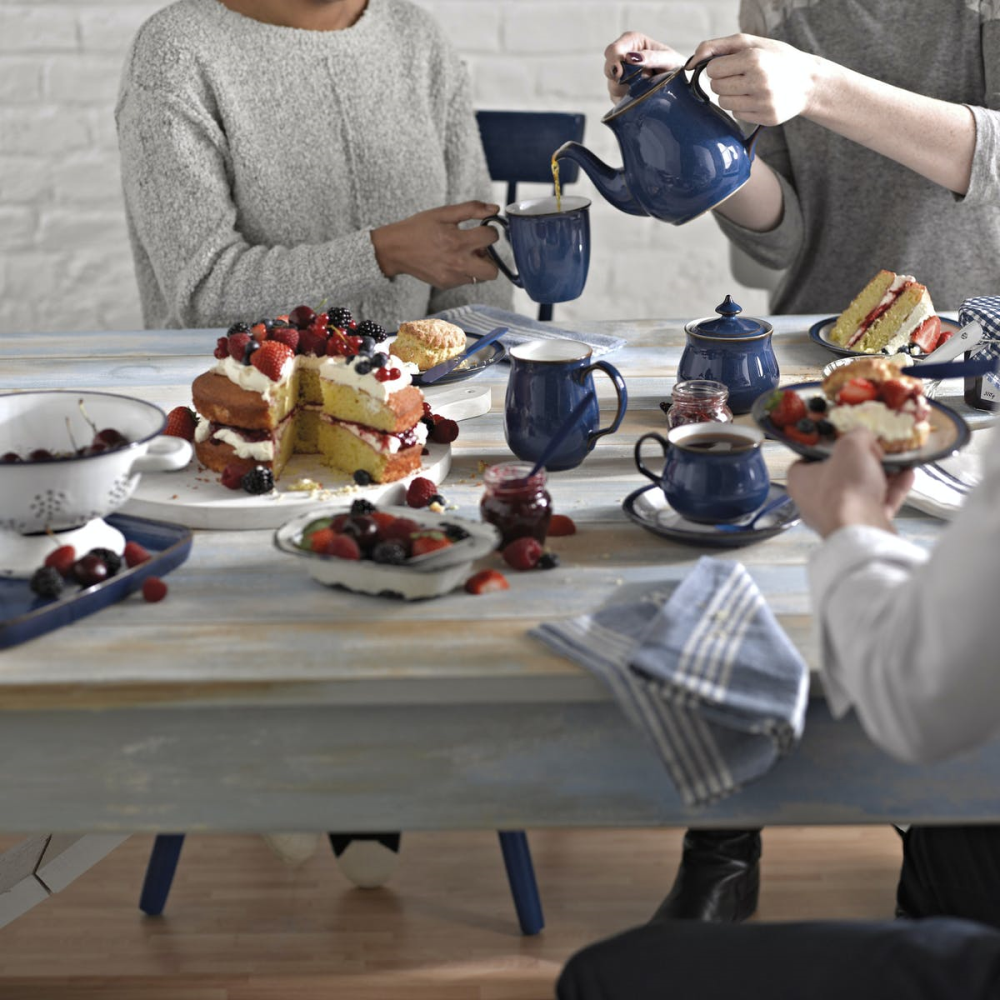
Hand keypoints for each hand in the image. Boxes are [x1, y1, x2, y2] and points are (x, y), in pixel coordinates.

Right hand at [371, 201, 500, 289]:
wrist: (395, 249)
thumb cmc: (418, 228)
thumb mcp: (443, 213)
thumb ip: (471, 209)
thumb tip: (495, 209)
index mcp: (457, 241)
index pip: (491, 237)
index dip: (490, 230)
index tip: (482, 228)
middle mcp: (457, 263)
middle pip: (493, 271)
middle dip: (491, 258)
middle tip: (478, 248)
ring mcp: (452, 277)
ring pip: (481, 277)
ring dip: (478, 265)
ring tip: (464, 254)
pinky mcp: (446, 284)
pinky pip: (466, 280)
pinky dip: (464, 270)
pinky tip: (451, 260)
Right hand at [603, 32, 685, 101]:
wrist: (680, 84)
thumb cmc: (675, 65)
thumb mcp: (668, 58)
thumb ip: (651, 57)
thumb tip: (630, 58)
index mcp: (632, 42)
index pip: (613, 50)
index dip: (613, 60)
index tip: (619, 71)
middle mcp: (623, 58)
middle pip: (608, 68)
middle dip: (618, 77)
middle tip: (631, 81)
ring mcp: (620, 77)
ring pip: (612, 85)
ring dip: (628, 88)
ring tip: (646, 85)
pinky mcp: (621, 93)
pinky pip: (618, 99)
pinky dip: (629, 99)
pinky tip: (641, 94)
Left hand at [686, 33, 822, 125]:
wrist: (809, 82)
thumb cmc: (776, 58)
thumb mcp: (751, 43)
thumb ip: (717, 46)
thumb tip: (690, 63)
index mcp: (754, 59)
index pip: (712, 69)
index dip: (719, 67)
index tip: (733, 65)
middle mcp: (759, 81)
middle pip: (716, 87)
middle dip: (724, 80)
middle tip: (742, 75)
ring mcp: (763, 102)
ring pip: (724, 103)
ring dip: (731, 95)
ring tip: (749, 86)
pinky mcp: (766, 118)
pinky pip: (737, 114)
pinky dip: (742, 106)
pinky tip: (757, 98)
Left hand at [786, 429, 914, 537]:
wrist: (862, 530)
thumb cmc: (845, 488)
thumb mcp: (851, 447)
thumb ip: (857, 435)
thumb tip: (863, 435)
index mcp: (800, 481)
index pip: (806, 460)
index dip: (826, 448)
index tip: (844, 441)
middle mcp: (812, 502)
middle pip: (837, 475)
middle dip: (860, 462)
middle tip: (875, 451)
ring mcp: (836, 517)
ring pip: (859, 491)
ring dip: (881, 476)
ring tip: (897, 462)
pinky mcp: (858, 528)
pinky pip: (875, 505)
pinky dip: (891, 492)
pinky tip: (908, 476)